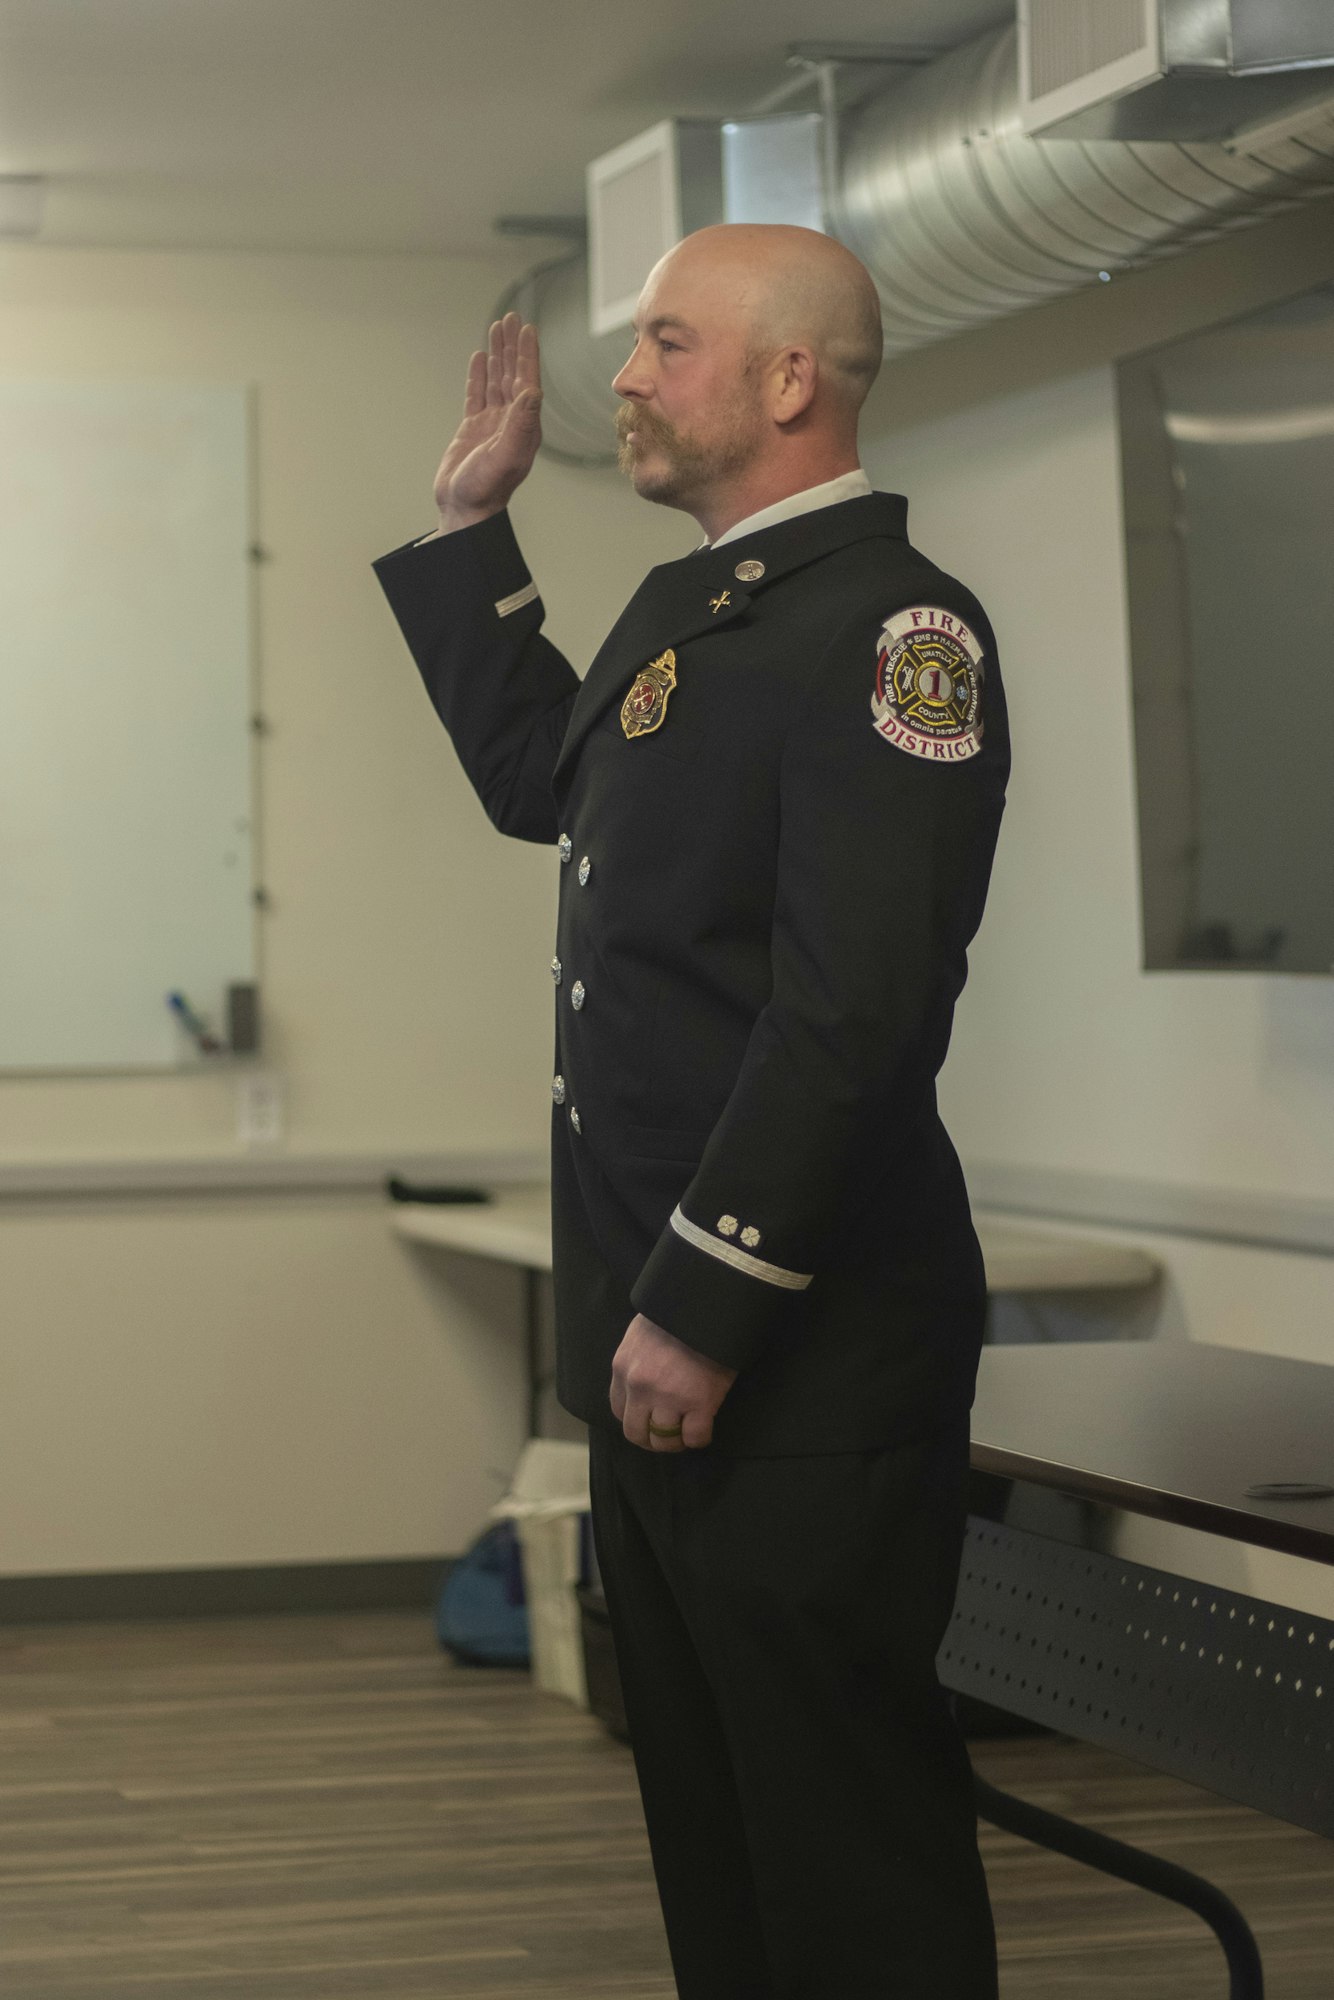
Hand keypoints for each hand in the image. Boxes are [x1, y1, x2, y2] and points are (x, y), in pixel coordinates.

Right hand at [430, 311, 542, 533]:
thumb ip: (521, 424)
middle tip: (511, 318)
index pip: (527, 381)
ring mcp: (492, 425)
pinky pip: (477, 395)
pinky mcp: (473, 430)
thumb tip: (534, 390)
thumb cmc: (486, 489)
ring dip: (497, 355)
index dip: (527, 354)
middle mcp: (512, 422)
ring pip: (496, 381)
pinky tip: (480, 359)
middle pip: (513, 374)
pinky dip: (479, 376)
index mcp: (525, 426)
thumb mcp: (506, 455)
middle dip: (512, 346)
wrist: (465, 510)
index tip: (527, 329)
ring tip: (496, 328)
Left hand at [609, 1313, 738, 1451]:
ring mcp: (669, 1397)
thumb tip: (642, 1385)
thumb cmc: (676, 1314)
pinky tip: (704, 1429)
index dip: (635, 1420)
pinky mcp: (700, 1403)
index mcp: (623, 1368)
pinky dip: (700, 1439)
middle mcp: (640, 1387)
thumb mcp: (641, 1335)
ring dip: (676, 1443)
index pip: (618, 1410)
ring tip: (686, 1435)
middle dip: (651, 1440)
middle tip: (666, 1437)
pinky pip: (696, 1437)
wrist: (707, 1302)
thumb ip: (636, 1362)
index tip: (648, 1420)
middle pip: (636, 1432)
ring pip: (664, 1441)